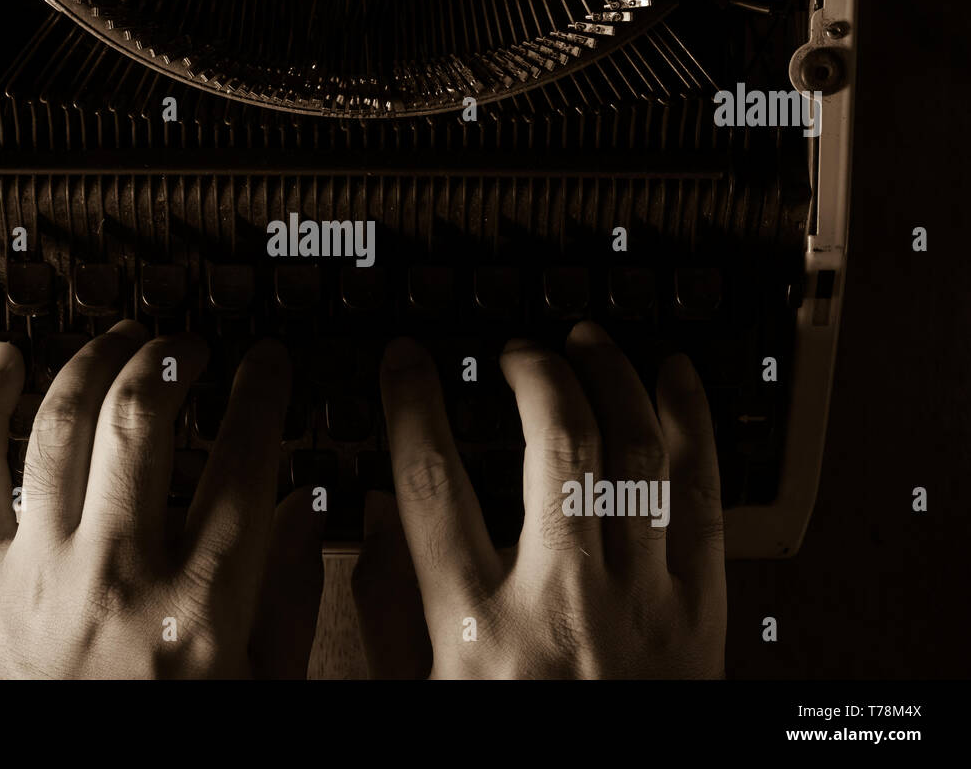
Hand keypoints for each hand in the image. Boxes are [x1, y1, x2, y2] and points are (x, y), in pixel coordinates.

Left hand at [0, 323, 323, 678]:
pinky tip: (4, 362)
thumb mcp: (256, 691)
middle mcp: (117, 576)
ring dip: (94, 363)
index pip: (243, 461)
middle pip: (143, 420)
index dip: (262, 393)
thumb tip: (304, 512)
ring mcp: (39, 573)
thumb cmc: (162, 745)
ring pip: (61, 427)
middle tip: (189, 347)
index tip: (268, 365)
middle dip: (172, 358)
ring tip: (121, 342)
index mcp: (198, 606)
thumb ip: (289, 600)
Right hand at [356, 321, 725, 678]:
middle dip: (534, 374)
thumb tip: (368, 514)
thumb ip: (385, 609)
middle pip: (554, 448)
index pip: (431, 482)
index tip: (406, 360)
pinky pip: (701, 496)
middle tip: (517, 349)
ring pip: (635, 456)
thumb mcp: (416, 696)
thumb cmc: (511, 746)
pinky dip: (691, 423)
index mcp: (476, 630)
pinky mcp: (699, 612)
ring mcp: (639, 603)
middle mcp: (561, 605)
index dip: (413, 402)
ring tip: (589, 342)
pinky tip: (675, 377)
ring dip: (613, 379)